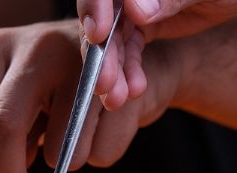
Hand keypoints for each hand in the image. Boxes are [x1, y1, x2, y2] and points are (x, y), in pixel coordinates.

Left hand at [0, 20, 183, 172]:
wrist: (131, 58)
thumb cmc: (61, 89)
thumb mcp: (19, 100)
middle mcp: (33, 46)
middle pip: (3, 126)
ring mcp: (80, 58)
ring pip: (61, 148)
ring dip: (65, 164)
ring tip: (74, 137)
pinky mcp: (124, 79)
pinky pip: (102, 150)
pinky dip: (101, 154)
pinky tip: (103, 127)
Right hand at [79, 0, 236, 109]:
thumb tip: (135, 12)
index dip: (95, 9)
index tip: (99, 35)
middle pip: (103, 18)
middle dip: (102, 53)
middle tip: (105, 83)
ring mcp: (132, 6)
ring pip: (112, 39)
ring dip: (113, 71)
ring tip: (118, 98)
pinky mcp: (141, 25)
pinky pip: (128, 50)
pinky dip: (129, 72)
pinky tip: (134, 90)